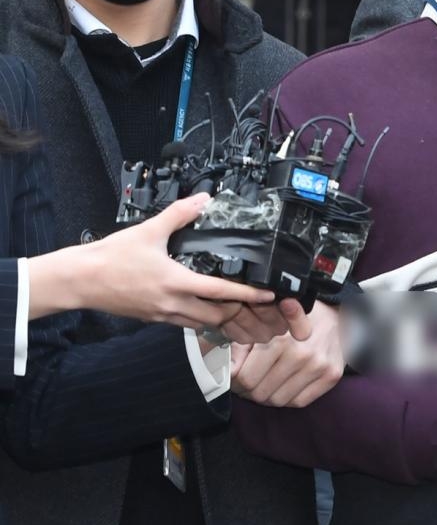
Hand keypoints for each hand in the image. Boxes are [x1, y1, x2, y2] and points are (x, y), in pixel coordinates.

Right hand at [66, 196, 276, 328]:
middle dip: (238, 311)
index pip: (222, 293)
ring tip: (230, 305)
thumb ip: (179, 214)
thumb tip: (202, 200)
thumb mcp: (149, 230)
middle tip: (250, 301)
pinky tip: (200, 306)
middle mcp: (173, 304)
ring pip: (201, 324)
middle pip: (218, 317)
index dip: (248, 296)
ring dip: (218, 317)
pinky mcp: (152, 318)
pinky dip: (198, 318)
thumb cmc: (111, 257)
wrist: (81, 279)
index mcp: (176, 283)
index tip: (267, 296)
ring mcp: (163, 315)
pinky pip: (183, 323)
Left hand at [230, 300, 344, 407]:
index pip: (246, 378)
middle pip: (260, 392)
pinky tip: (283, 387)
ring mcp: (318, 367)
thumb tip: (228, 366)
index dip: (235, 382)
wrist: (337, 314)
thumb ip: (243, 343)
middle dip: (249, 391)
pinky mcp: (331, 376)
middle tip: (247, 385)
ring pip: (278, 400)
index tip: (236, 378)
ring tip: (265, 385)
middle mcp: (300, 355)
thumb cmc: (295, 319)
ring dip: (267, 396)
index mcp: (280, 340)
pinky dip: (287, 398)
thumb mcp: (265, 323)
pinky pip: (299, 402)